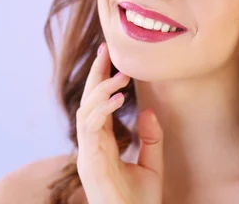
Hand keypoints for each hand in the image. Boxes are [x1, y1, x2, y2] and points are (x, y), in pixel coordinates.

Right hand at [76, 42, 163, 203]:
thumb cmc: (140, 202)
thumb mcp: (152, 165)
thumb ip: (151, 139)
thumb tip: (147, 112)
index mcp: (102, 144)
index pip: (98, 105)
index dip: (102, 79)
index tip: (108, 55)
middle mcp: (91, 146)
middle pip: (88, 101)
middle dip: (95, 74)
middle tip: (105, 49)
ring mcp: (88, 154)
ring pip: (86, 112)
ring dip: (100, 90)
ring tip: (120, 75)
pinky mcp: (90, 162)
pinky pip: (91, 129)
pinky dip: (101, 110)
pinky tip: (116, 97)